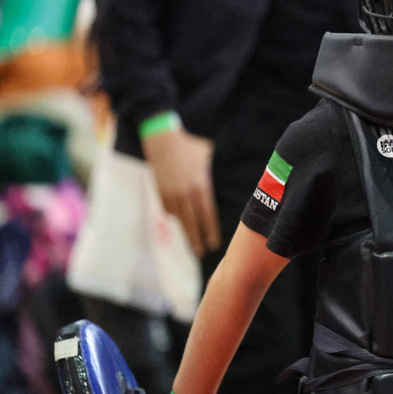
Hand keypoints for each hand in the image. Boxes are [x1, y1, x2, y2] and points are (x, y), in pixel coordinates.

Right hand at [142, 128, 219, 257]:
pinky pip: (169, 210)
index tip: (215, 244)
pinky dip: (175, 218)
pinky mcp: (160, 193)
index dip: (211, 231)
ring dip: (187, 234)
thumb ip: (212, 175)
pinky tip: (181, 223)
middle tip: (203, 253)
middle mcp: (186, 194)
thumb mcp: (208, 158)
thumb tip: (230, 179)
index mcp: (201, 186)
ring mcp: (171, 195)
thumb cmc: (190, 146)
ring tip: (193, 247)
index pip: (208, 215)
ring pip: (180, 220)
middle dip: (198, 240)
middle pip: (193, 223)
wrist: (162, 140)